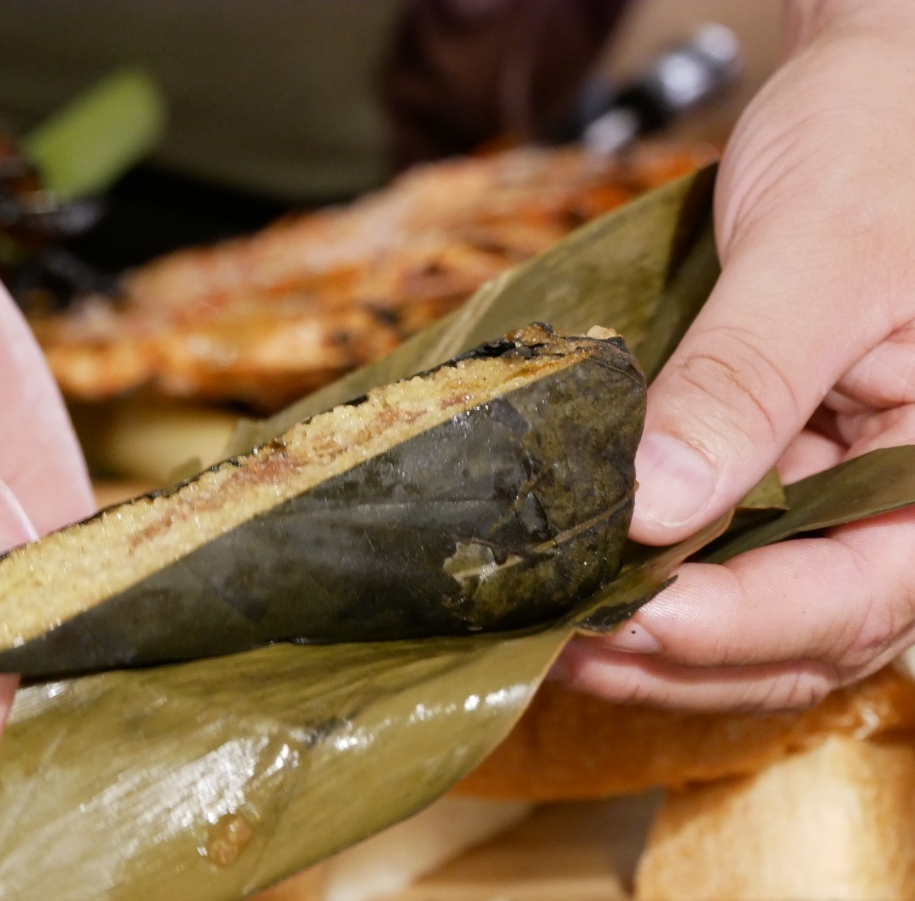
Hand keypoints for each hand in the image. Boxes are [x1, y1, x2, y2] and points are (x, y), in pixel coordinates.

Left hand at [558, 1, 914, 710]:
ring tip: (552, 622)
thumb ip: (744, 383)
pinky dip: (649, 579)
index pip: (850, 597)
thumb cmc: (880, 145)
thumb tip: (654, 507)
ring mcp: (835, 494)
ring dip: (652, 636)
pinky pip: (719, 553)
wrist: (866, 97)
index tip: (626, 614)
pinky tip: (580, 575)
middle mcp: (898, 503)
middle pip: (794, 635)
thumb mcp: (817, 257)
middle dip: (675, 653)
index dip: (733, 626)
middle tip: (561, 637)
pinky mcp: (778, 474)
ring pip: (751, 616)